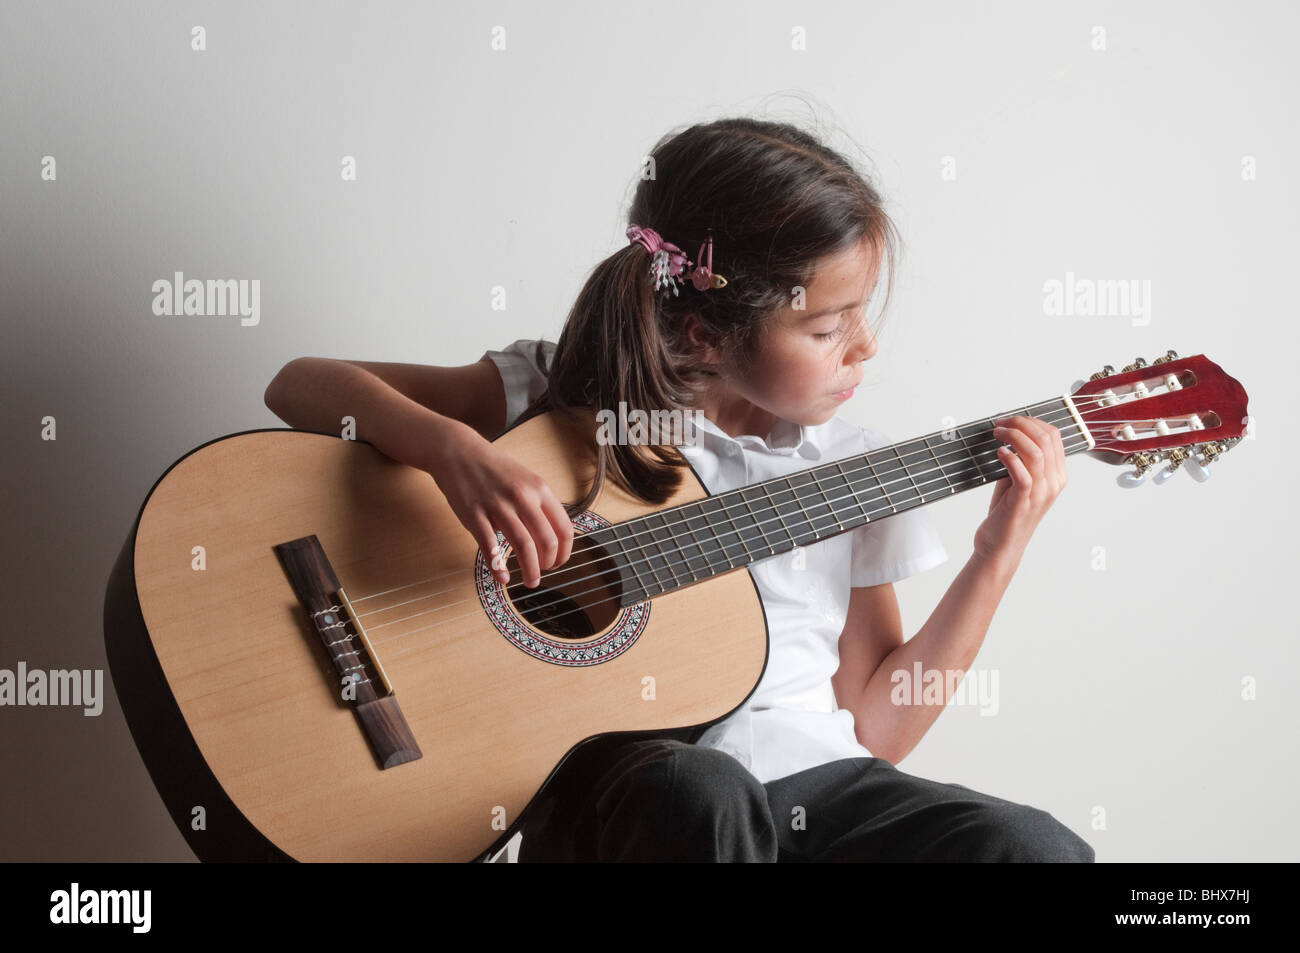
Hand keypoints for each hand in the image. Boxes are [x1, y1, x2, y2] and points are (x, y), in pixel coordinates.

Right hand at [424, 421, 573, 587]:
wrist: (458, 452)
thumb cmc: (493, 469)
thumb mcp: (525, 480)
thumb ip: (539, 505)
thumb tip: (552, 537)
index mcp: (539, 489)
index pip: (563, 528)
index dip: (564, 552)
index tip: (558, 562)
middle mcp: (523, 497)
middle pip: (547, 541)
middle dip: (548, 564)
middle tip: (542, 573)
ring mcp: (498, 506)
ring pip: (523, 546)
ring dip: (530, 570)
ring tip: (530, 581)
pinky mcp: (475, 515)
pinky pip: (490, 547)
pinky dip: (498, 568)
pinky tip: (503, 578)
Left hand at [972, 415, 1067, 567]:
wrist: (1000, 545)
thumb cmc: (1007, 512)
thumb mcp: (1018, 480)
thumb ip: (1021, 459)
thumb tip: (1010, 432)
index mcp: (1057, 475)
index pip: (1054, 435)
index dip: (1031, 421)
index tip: (1010, 420)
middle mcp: (1054, 483)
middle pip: (1046, 439)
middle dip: (1020, 424)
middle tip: (1000, 424)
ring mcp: (1041, 493)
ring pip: (1036, 452)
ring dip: (1013, 436)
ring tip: (997, 434)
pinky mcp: (1023, 502)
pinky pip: (1023, 474)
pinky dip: (1010, 458)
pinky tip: (999, 453)